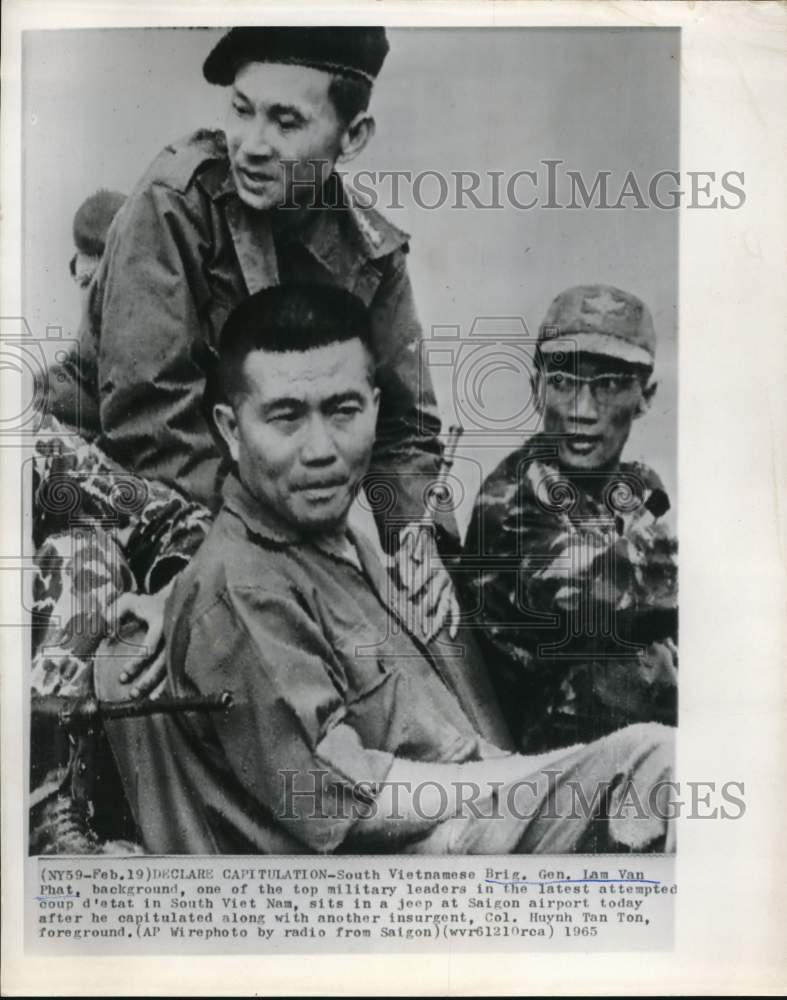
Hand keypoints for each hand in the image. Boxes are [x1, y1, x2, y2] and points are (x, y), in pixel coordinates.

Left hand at [111, 582, 173, 699]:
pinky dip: (165, 683)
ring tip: (142, 697)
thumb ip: (115, 613)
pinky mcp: (180, 650)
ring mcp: (178, 643)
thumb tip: (106, 633)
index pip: (150, 648)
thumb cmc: (145, 603)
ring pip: (169, 668)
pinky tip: (155, 695)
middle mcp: (172, 635)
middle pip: (162, 663)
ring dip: (155, 684)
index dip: (137, 663)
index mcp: (160, 623)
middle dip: (147, 679)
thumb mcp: (129, 601)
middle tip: (132, 692)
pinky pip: (174, 669)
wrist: (169, 601)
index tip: (123, 675)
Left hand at [391, 524, 460, 640]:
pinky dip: (455, 623)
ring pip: (443, 607)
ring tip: (427, 636)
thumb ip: (399, 560)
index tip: (407, 592)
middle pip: (432, 596)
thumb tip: (391, 567)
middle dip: (422, 611)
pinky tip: (451, 635)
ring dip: (436, 622)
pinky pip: (456, 610)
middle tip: (412, 625)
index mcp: (431, 565)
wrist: (430, 545)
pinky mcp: (452, 595)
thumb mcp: (405, 552)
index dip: (416, 582)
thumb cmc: (413, 552)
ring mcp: (448, 587)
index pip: (424, 575)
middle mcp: (442, 577)